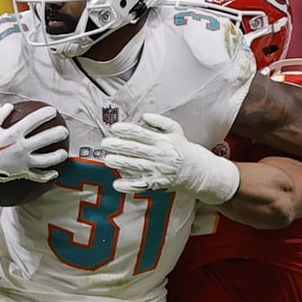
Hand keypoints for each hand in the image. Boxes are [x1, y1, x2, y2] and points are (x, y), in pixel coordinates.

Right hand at [0, 103, 68, 185]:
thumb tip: (10, 105)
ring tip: (64, 153)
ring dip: (57, 156)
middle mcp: (20, 148)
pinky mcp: (22, 173)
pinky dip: (47, 176)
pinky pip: (38, 176)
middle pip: (44, 140)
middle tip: (64, 131)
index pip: (33, 121)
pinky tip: (55, 173)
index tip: (53, 111)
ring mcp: (22, 162)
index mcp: (12, 134)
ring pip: (45, 160)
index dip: (44, 114)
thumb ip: (0, 115)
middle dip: (57, 134)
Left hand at [101, 113, 239, 204]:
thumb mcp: (176, 131)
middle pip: (136, 150)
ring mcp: (158, 170)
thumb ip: (161, 122)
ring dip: (121, 163)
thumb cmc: (182, 148)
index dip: (127, 130)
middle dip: (119, 146)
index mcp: (162, 141)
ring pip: (136, 166)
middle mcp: (159, 155)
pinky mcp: (157, 183)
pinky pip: (141, 185)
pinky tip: (116, 184)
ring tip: (107, 160)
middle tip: (105, 143)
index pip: (141, 134)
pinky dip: (128, 186)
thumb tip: (145, 115)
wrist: (197, 170)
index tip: (114, 128)